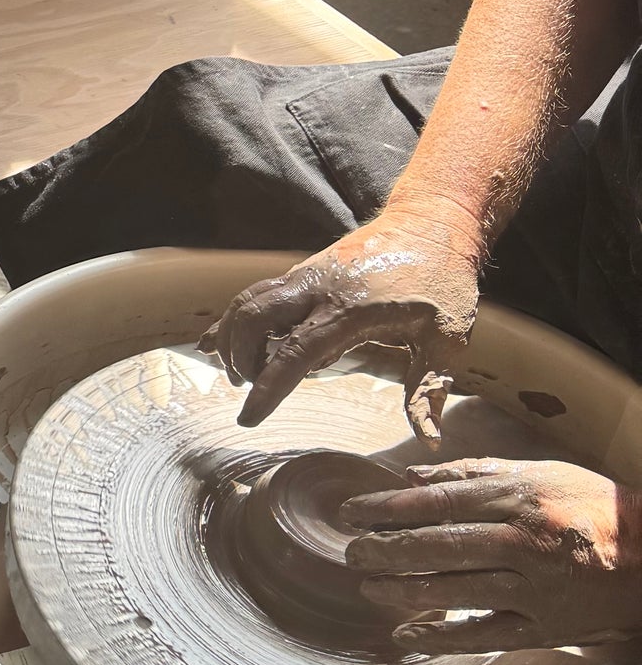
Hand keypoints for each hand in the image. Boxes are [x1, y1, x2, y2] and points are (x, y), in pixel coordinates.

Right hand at [203, 206, 481, 440]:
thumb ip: (428, 390)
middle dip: (241, 359)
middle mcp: (318, 289)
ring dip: (233, 338)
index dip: (268, 388)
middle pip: (255, 320)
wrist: (431, 221)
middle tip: (248, 389)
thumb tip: (429, 443)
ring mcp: (306, 276)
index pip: (295, 352)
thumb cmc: (443, 281)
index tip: (248, 419)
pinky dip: (234, 317)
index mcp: (351, 310)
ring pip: (248, 302)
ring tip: (237, 373)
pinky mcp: (304, 271)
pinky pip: (257, 293)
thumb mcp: (447, 338)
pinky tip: (217, 339)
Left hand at [338, 459, 641, 651]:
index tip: (350, 514)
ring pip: (456, 590)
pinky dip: (443, 637)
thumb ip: (476, 474)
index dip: (386, 509)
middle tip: (351, 554)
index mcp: (519, 497)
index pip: (437, 502)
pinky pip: (485, 635)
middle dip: (386, 551)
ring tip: (368, 587)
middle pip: (439, 546)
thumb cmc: (592, 507)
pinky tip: (406, 635)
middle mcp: (523, 541)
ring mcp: (535, 588)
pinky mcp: (545, 628)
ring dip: (404, 591)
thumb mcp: (540, 474)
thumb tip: (414, 479)